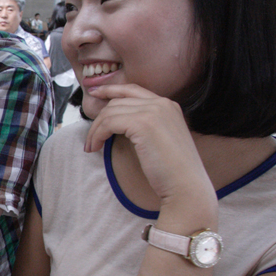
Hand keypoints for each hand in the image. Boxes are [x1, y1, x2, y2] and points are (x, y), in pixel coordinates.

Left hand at [83, 84, 215, 211]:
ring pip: (110, 112)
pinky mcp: (142, 124)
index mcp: (168, 105)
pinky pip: (109, 123)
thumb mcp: (160, 139)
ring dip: (95, 130)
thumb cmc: (171, 171)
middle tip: (90, 138)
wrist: (186, 186)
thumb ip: (144, 124)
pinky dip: (97, 135)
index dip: (110, 89)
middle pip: (117, 102)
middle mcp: (162, 103)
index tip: (94, 94)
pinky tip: (96, 147)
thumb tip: (114, 120)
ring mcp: (153, 111)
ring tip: (91, 147)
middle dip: (99, 119)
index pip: (132, 89)